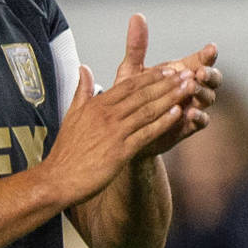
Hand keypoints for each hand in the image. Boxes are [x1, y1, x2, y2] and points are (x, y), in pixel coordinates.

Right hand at [43, 60, 189, 207]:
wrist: (58, 179)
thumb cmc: (66, 151)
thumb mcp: (72, 115)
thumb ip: (82, 91)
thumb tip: (84, 68)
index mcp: (97, 105)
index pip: (129, 85)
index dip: (152, 76)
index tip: (169, 69)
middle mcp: (106, 115)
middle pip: (142, 94)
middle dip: (167, 83)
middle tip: (188, 74)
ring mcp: (114, 133)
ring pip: (147, 110)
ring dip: (170, 98)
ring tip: (188, 89)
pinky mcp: (120, 152)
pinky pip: (146, 133)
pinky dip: (163, 123)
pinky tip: (178, 114)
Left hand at [111, 15, 220, 160]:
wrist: (123, 129)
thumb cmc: (129, 97)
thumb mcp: (131, 71)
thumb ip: (136, 46)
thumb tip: (137, 16)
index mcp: (181, 72)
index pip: (201, 60)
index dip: (208, 55)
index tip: (211, 48)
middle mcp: (190, 89)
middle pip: (212, 79)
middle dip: (210, 73)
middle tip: (200, 71)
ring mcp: (191, 107)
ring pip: (208, 98)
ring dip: (203, 92)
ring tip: (193, 87)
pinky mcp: (186, 127)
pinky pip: (200, 122)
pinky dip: (198, 117)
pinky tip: (191, 112)